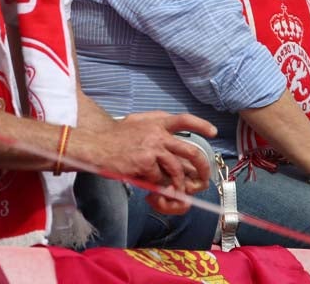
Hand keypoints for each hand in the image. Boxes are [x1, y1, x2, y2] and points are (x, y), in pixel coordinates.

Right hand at [74, 112, 216, 214]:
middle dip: (202, 167)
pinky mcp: (145, 163)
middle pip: (190, 150)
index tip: (213, 132)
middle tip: (203, 178)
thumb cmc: (115, 137)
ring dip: (179, 184)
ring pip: (177, 170)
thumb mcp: (137, 123)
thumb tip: (173, 145)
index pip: (184, 119)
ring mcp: (152, 148)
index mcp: (156, 122)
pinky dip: (156, 186)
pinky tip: (149, 186)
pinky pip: (158, 179)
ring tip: (175, 191)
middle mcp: (157, 133)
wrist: (96, 145)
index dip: (201, 125)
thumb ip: (155, 129)